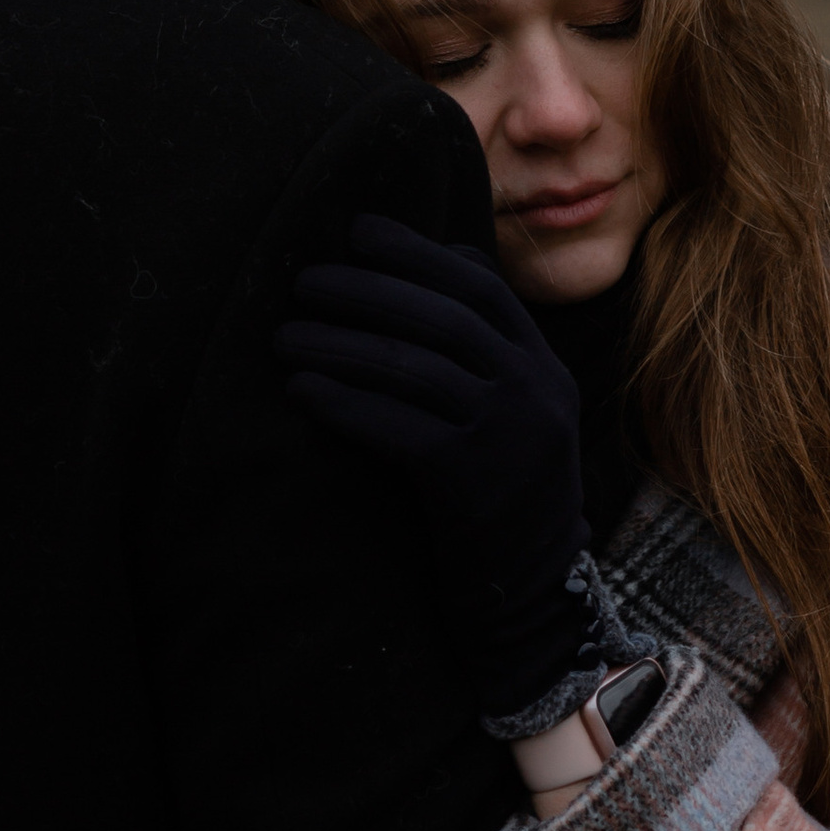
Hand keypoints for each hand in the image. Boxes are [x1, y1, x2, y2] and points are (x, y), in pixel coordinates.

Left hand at [278, 218, 597, 725]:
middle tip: (305, 279)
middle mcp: (534, 391)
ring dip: (339, 345)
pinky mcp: (471, 482)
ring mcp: (507, 435)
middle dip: (367, 290)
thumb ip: (485, 353)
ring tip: (285, 336)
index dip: (417, 254)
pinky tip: (302, 392)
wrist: (535, 599)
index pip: (481, 287)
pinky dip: (344, 403)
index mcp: (544, 367)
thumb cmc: (504, 499)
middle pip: (441, 316)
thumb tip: (435, 265)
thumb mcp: (517, 417)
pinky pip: (396, 427)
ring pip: (412, 367)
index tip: (360, 230)